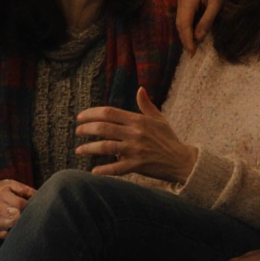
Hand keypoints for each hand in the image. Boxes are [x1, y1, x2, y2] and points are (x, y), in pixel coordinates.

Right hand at [0, 180, 35, 237]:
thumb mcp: (10, 184)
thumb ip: (25, 190)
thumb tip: (40, 197)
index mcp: (2, 195)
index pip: (20, 204)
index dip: (30, 207)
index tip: (34, 207)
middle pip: (16, 218)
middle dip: (24, 217)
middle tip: (29, 216)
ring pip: (11, 228)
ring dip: (19, 226)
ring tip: (23, 221)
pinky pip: (4, 236)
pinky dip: (11, 234)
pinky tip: (14, 229)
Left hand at [77, 87, 197, 183]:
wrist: (181, 160)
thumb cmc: (168, 139)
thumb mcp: (159, 119)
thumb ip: (146, 105)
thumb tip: (140, 89)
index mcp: (138, 120)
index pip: (109, 112)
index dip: (91, 113)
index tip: (80, 117)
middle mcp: (135, 133)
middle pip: (104, 128)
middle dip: (86, 129)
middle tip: (78, 132)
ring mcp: (135, 149)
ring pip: (106, 147)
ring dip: (89, 148)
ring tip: (79, 150)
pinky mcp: (137, 165)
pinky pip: (117, 168)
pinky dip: (104, 170)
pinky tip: (93, 171)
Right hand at [177, 0, 234, 53]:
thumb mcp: (217, 3)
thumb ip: (207, 20)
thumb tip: (198, 37)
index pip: (184, 23)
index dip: (187, 39)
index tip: (192, 52)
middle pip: (180, 24)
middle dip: (185, 39)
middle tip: (192, 53)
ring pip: (180, 22)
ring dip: (185, 35)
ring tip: (192, 47)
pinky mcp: (186, 1)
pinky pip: (184, 17)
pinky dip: (187, 28)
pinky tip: (193, 35)